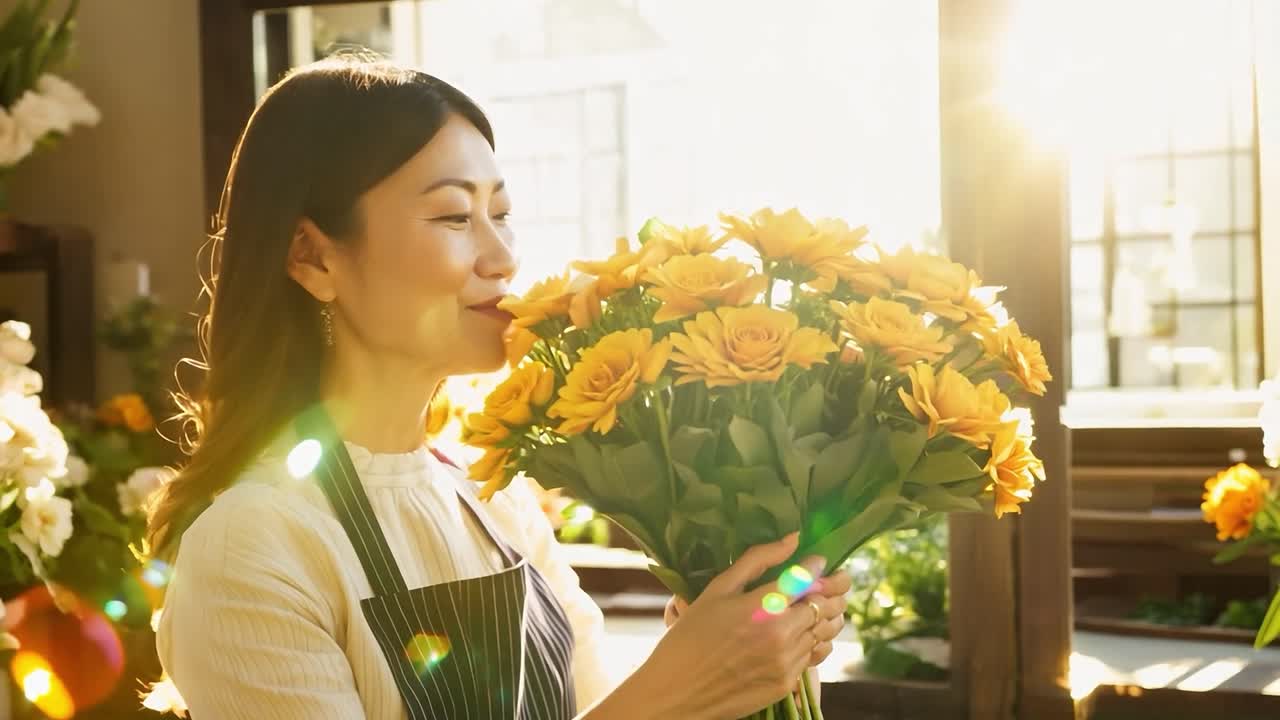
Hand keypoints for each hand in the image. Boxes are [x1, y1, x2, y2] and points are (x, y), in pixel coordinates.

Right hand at [663, 552, 849, 707]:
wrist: (677, 691)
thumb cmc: (691, 635)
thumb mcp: (718, 590)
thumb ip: (758, 560)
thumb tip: (793, 539)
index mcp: (762, 607)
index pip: (807, 578)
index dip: (816, 566)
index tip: (816, 561)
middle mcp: (781, 635)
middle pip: (824, 605)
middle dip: (830, 589)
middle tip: (829, 581)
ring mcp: (786, 662)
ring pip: (823, 631)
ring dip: (825, 615)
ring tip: (816, 605)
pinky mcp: (786, 683)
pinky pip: (813, 656)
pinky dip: (813, 641)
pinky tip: (800, 634)